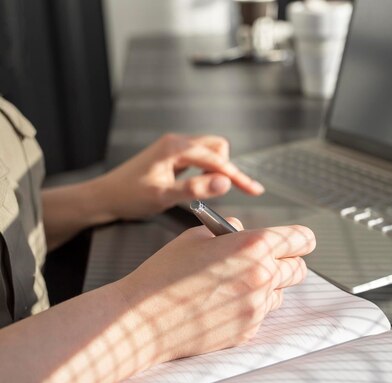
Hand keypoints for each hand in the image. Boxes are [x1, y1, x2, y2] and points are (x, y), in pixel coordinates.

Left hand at [95, 133, 263, 220]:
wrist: (104, 198)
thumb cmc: (128, 197)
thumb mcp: (164, 196)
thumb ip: (196, 189)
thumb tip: (225, 183)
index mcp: (176, 148)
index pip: (217, 160)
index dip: (238, 177)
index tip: (255, 190)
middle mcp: (177, 143)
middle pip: (217, 148)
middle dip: (228, 169)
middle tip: (236, 192)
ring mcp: (174, 149)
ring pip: (209, 153)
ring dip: (217, 170)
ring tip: (211, 192)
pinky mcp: (172, 158)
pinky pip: (199, 159)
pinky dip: (206, 172)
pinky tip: (200, 186)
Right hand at [116, 220, 315, 360]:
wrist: (142, 319)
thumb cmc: (164, 273)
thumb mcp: (196, 237)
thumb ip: (230, 231)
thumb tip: (243, 229)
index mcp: (254, 246)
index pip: (302, 239)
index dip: (299, 239)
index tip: (294, 242)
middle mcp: (262, 276)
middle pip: (300, 269)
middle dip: (286, 263)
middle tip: (265, 261)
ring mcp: (257, 307)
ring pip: (281, 293)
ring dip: (267, 287)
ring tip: (234, 284)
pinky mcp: (248, 330)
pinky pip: (261, 314)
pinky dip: (250, 307)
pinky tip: (221, 304)